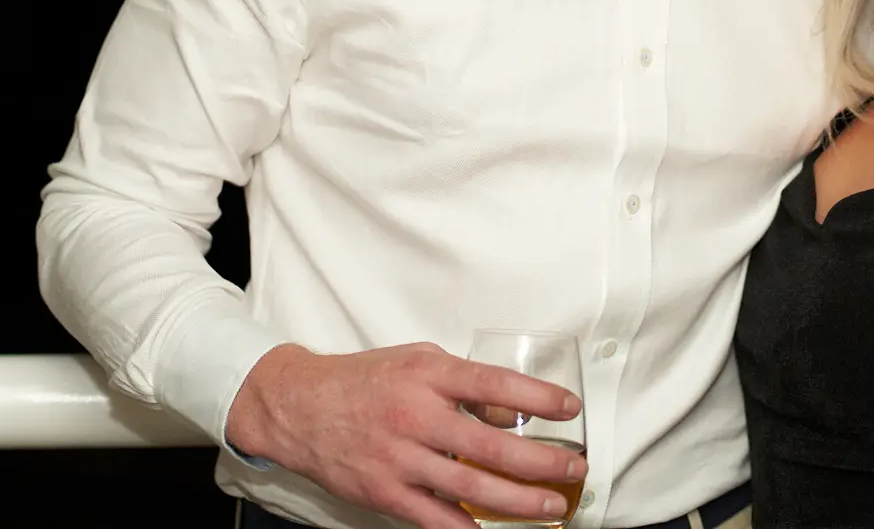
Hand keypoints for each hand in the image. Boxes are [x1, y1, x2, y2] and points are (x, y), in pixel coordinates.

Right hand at [224, 342, 586, 528]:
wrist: (300, 407)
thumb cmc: (366, 381)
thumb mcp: (418, 361)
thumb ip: (464, 384)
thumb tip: (512, 410)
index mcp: (427, 374)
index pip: (495, 384)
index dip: (539, 396)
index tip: (571, 408)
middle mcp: (415, 415)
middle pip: (491, 446)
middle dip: (542, 463)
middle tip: (574, 469)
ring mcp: (399, 458)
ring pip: (472, 488)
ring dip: (520, 502)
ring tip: (552, 506)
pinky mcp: (385, 493)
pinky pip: (436, 518)